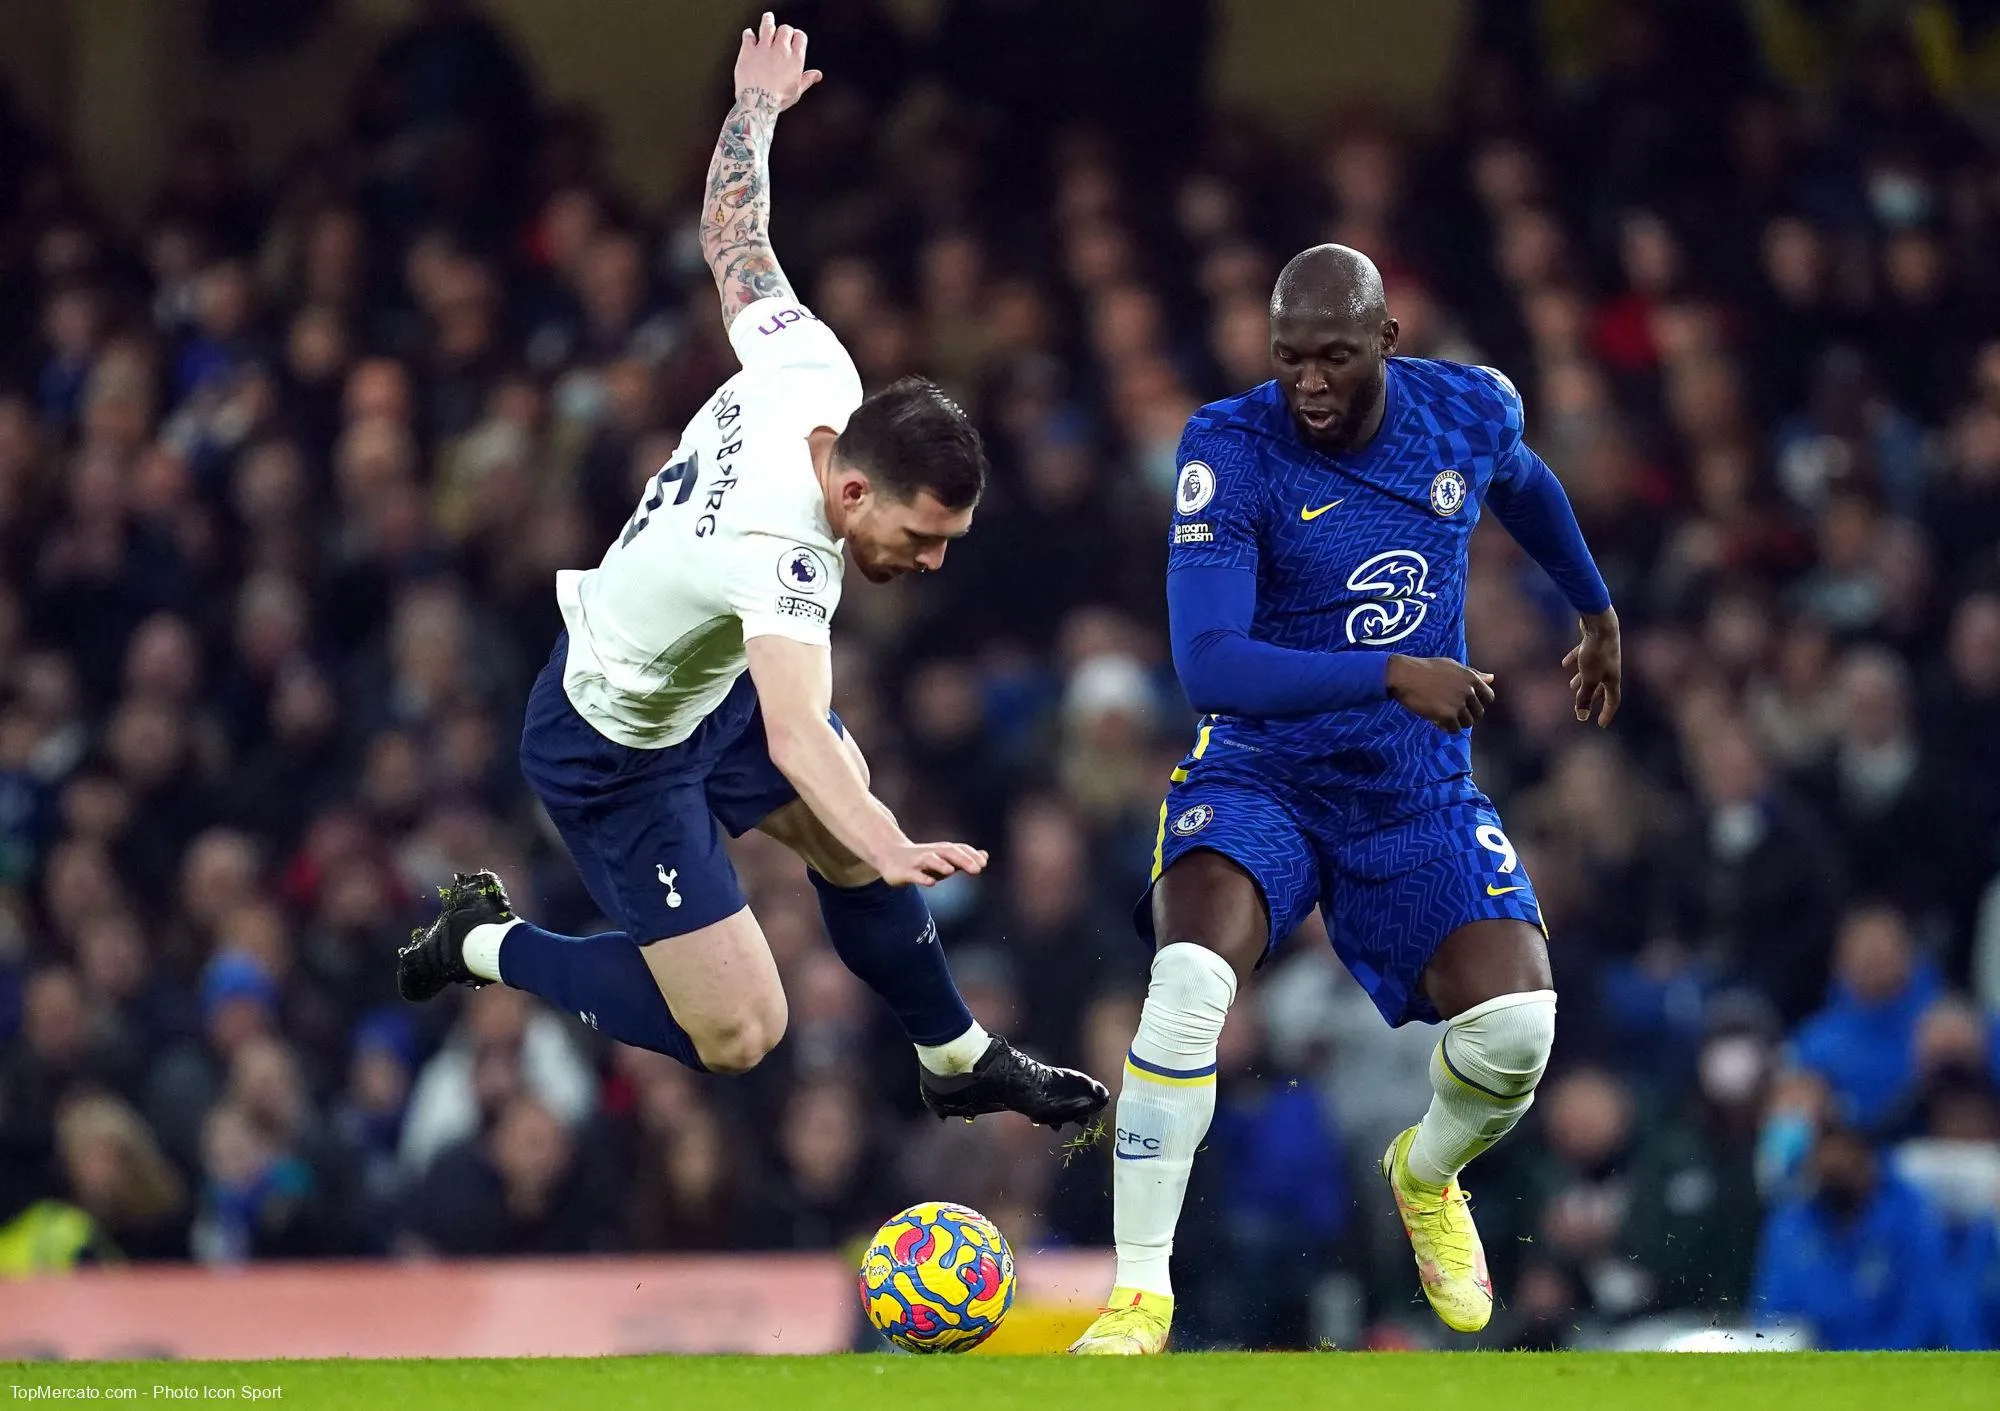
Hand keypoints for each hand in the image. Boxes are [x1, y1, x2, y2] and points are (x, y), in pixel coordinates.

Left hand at [735, 12, 821, 111]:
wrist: (758, 103)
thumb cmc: (778, 99)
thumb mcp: (796, 91)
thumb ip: (807, 79)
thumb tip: (818, 75)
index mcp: (795, 59)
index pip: (800, 36)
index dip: (797, 35)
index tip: (794, 37)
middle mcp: (781, 50)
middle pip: (785, 29)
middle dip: (784, 30)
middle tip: (780, 33)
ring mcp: (764, 49)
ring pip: (768, 26)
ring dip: (768, 21)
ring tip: (768, 19)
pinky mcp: (748, 51)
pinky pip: (749, 35)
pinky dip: (750, 34)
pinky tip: (750, 35)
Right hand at [873, 840, 988, 888]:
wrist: (890, 855)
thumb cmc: (923, 860)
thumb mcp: (944, 858)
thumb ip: (964, 858)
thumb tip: (985, 856)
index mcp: (942, 851)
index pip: (959, 850)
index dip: (971, 856)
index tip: (983, 864)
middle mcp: (931, 853)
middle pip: (948, 853)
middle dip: (962, 860)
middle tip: (977, 869)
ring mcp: (917, 862)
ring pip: (929, 860)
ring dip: (940, 864)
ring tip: (951, 870)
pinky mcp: (905, 872)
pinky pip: (914, 874)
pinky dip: (922, 877)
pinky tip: (931, 882)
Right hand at [1386, 655, 1494, 730]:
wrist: (1405, 675)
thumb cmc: (1426, 668)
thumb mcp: (1452, 666)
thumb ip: (1473, 674)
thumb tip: (1491, 678)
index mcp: (1471, 678)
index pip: (1489, 697)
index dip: (1478, 703)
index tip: (1466, 704)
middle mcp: (1468, 691)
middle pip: (1478, 713)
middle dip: (1467, 714)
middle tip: (1451, 711)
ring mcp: (1458, 704)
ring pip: (1467, 723)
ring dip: (1456, 722)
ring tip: (1442, 715)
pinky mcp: (1447, 716)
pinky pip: (1454, 729)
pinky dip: (1446, 728)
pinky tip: (1436, 720)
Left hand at [1563, 607, 1622, 726]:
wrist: (1600, 623)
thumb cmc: (1596, 652)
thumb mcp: (1588, 678)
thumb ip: (1584, 697)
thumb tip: (1581, 717)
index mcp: (1613, 678)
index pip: (1613, 700)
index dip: (1607, 713)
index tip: (1600, 724)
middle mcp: (1611, 668)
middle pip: (1602, 686)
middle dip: (1592, 697)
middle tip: (1583, 706)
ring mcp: (1604, 655)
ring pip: (1592, 671)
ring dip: (1582, 680)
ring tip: (1572, 685)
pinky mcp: (1594, 643)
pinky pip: (1585, 656)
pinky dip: (1576, 660)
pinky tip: (1565, 663)